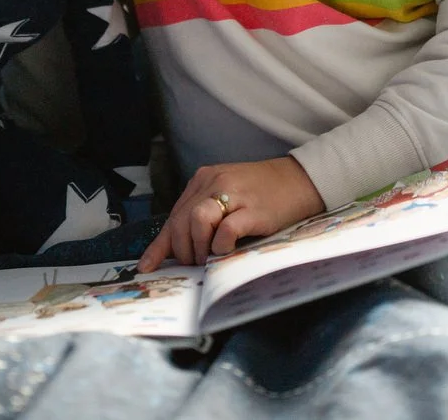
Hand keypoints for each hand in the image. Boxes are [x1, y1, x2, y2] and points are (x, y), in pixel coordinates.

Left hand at [138, 156, 323, 272]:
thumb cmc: (263, 194)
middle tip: (194, 265)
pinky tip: (228, 251)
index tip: (146, 267)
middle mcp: (214, 182)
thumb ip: (206, 214)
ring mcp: (234, 194)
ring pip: (197, 221)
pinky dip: (221, 246)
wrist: (301, 180)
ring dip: (198, 248)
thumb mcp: (228, 197)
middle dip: (182, 250)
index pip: (174, 215)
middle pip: (181, 221)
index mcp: (204, 180)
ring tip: (209, 259)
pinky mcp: (253, 209)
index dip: (159, 245)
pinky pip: (225, 230)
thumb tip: (183, 248)